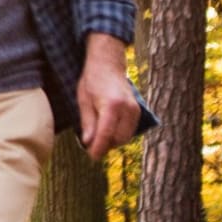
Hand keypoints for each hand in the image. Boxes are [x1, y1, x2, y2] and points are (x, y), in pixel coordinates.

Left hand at [76, 34, 138, 159]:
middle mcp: (127, 108)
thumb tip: (88, 143)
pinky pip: (129, 131)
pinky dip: (119, 135)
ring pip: (125, 137)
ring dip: (112, 141)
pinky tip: (108, 130)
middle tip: (92, 146)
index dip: (98, 148)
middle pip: (118, 139)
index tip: (92, 157)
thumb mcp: (83, 101)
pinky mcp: (138, 111)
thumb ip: (87, 123)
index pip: (106, 134)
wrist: (108, 64)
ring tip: (98, 136)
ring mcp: (135, 109)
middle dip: (105, 146)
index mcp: (111, 105)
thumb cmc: (93, 81)